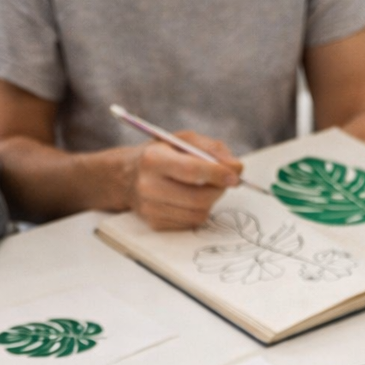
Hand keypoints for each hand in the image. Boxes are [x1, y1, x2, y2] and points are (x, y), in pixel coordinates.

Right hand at [128, 131, 242, 230]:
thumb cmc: (162, 154)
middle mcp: (148, 186)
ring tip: (205, 187)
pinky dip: (198, 211)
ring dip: (210, 201)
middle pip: (197, 198)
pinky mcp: (155, 224)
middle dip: (219, 190)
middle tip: (227, 181)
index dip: (217, 174)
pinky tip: (190, 199)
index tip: (235, 175)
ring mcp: (150, 208)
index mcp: (153, 159)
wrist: (127, 176)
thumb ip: (212, 149)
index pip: (191, 170)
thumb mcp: (183, 140)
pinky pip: (191, 223)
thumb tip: (237, 169)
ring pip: (198, 213)